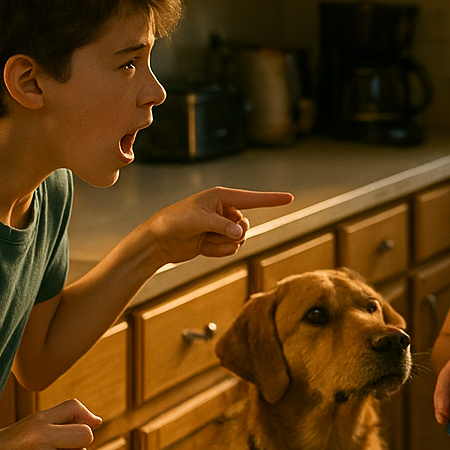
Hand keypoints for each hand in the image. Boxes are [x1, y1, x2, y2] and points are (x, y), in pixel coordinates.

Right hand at [0, 399, 101, 449]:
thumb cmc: (20, 437)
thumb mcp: (40, 418)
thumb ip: (70, 413)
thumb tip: (98, 422)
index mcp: (40, 422)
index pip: (82, 420)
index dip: (81, 427)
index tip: (67, 431)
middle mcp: (39, 442)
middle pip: (86, 438)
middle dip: (79, 442)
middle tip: (62, 445)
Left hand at [145, 187, 293, 264]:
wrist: (158, 240)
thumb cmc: (174, 222)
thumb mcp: (198, 221)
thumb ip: (222, 225)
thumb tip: (241, 233)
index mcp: (221, 197)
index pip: (252, 199)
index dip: (272, 199)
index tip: (290, 198)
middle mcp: (224, 210)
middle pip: (246, 225)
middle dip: (231, 234)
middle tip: (211, 233)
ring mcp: (221, 225)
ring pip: (239, 239)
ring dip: (223, 244)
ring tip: (204, 240)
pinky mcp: (217, 239)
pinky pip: (231, 249)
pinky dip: (218, 251)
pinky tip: (202, 247)